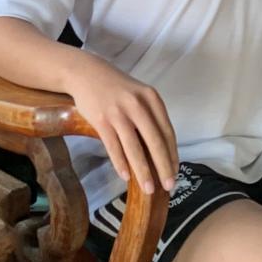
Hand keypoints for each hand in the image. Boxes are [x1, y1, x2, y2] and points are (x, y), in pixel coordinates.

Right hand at [66, 55, 177, 194]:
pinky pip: (113, 147)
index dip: (172, 154)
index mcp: (152, 98)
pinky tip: (125, 177)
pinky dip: (120, 163)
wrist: (85, 72)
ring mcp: (118, 113)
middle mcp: (137, 105)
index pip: (167, 132)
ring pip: (134, 148)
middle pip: (155, 142)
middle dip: (163, 167)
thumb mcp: (138, 95)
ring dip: (143, 172)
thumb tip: (160, 151)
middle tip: (169, 186)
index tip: (176, 172)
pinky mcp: (101, 120)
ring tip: (148, 188)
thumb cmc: (116, 88)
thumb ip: (150, 116)